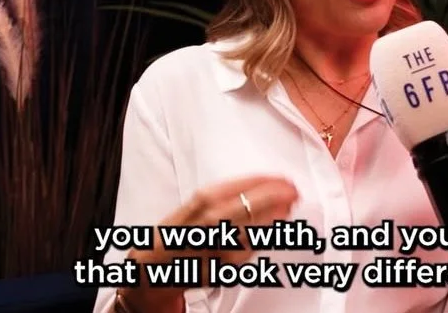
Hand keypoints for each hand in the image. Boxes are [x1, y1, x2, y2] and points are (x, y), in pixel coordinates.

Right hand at [122, 175, 297, 312]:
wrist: (154, 268)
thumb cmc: (177, 232)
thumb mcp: (194, 204)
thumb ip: (224, 194)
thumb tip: (259, 185)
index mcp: (201, 201)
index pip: (240, 185)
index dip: (265, 181)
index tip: (283, 178)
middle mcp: (207, 223)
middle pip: (248, 206)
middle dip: (275, 197)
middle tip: (293, 190)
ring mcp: (214, 247)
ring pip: (250, 230)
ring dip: (275, 218)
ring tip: (290, 207)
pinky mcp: (219, 269)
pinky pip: (246, 253)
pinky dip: (264, 240)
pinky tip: (276, 230)